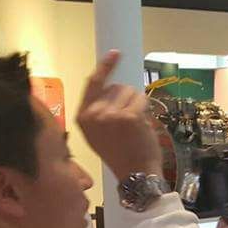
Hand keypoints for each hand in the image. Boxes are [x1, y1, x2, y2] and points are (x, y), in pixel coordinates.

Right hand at [77, 50, 163, 180]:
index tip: (115, 53)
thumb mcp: (100, 133)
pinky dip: (145, 108)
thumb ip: (100, 111)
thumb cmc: (121, 154)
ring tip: (134, 128)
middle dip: (126, 99)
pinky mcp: (128, 116)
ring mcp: (110, 115)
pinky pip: (141, 98)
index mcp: (82, 117)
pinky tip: (141, 125)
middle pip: (115, 87)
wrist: (135, 174)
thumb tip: (113, 87)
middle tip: (128, 125)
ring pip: (129, 91)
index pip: (93, 84)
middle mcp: (92, 114)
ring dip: (137, 105)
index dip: (105, 67)